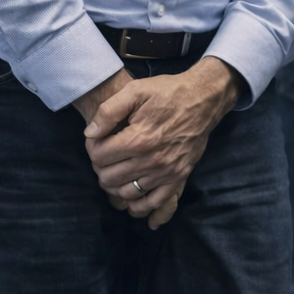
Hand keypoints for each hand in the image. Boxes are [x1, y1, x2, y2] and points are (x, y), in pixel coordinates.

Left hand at [84, 58, 241, 228]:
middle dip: (100, 167)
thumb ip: (108, 111)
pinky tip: (131, 192)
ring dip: (115, 184)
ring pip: (126, 193)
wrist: (203, 99)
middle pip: (109, 178)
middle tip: (105, 154)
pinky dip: (137, 203)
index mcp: (138, 139)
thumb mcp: (135, 90)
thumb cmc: (168, 93)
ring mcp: (166, 172)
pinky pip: (152, 202)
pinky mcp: (178, 177)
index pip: (98, 156)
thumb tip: (90, 134)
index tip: (97, 140)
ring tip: (116, 169)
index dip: (92, 148)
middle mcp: (151, 160)